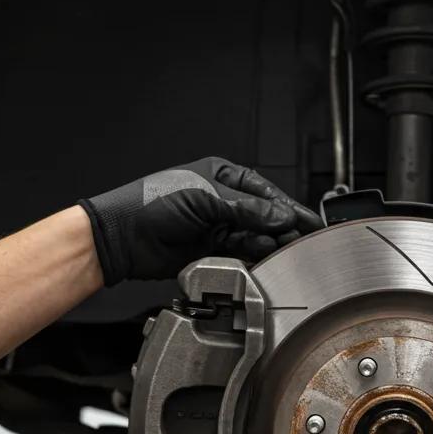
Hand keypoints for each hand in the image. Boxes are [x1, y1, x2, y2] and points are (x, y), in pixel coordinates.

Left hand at [80, 157, 323, 284]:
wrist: (124, 236)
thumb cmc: (153, 203)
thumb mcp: (204, 197)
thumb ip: (246, 209)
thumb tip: (280, 216)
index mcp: (223, 176)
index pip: (266, 193)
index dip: (289, 207)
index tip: (308, 222)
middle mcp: (223, 200)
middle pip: (264, 216)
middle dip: (282, 228)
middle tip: (299, 240)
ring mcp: (218, 226)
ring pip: (254, 236)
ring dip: (267, 243)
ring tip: (278, 248)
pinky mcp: (211, 249)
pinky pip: (240, 253)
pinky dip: (251, 256)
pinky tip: (260, 257)